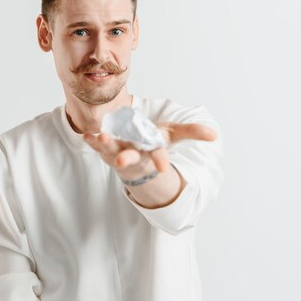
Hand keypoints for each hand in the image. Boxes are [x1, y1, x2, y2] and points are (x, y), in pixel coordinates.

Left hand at [82, 122, 216, 179]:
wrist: (134, 151)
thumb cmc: (152, 141)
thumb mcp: (173, 135)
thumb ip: (192, 132)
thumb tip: (215, 135)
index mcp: (152, 151)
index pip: (158, 157)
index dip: (160, 161)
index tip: (163, 167)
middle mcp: (135, 154)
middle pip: (131, 158)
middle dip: (126, 159)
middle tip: (121, 161)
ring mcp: (118, 151)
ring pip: (111, 150)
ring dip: (105, 145)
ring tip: (100, 138)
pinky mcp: (105, 148)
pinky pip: (97, 145)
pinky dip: (91, 141)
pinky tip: (86, 135)